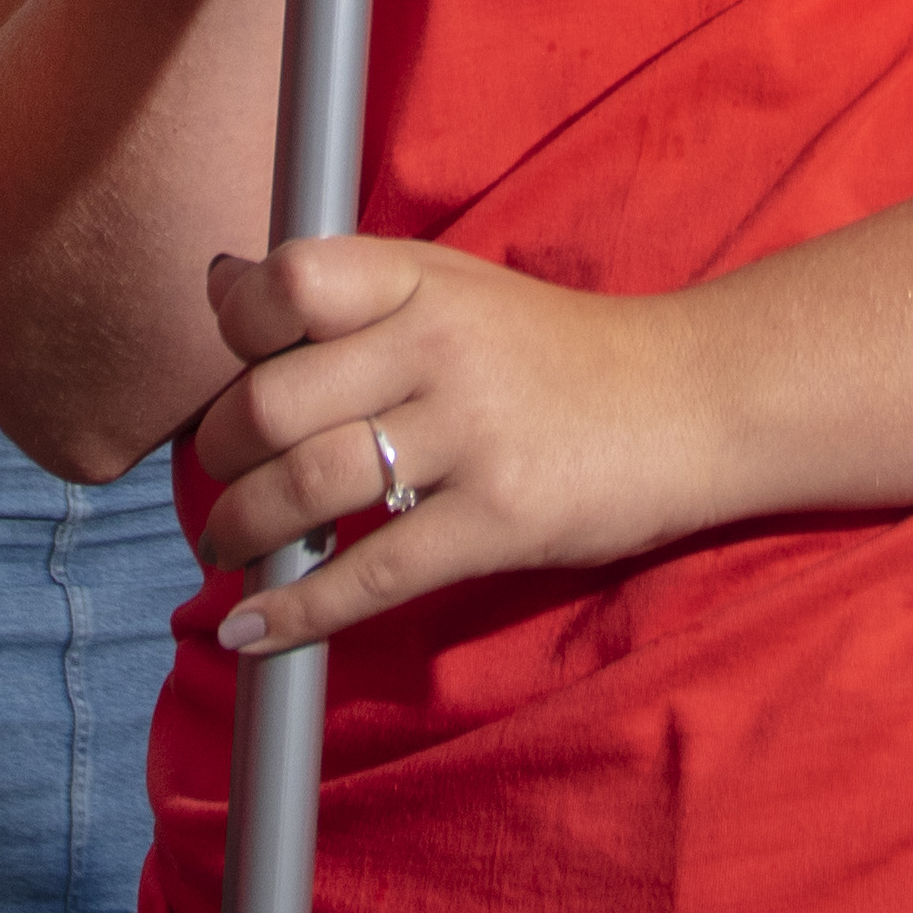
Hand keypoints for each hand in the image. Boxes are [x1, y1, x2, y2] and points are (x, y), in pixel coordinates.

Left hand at [180, 235, 734, 651]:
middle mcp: (439, 346)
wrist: (694, 401)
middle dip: (220, 456)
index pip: (286, 284)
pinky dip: (297, 612)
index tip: (236, 371)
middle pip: (271, 402)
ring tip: (230, 549)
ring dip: (240, 533)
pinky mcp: (499, 520)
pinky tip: (254, 631)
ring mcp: (472, 434)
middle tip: (220, 482)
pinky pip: (369, 574)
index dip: (238, 331)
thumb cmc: (557, 352)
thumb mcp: (455, 288)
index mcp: (421, 280)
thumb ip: (346, 290)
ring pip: (304, 489)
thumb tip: (218, 285)